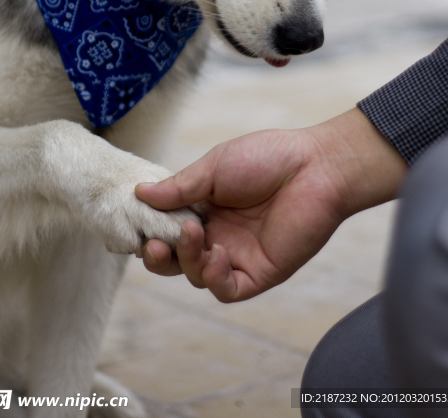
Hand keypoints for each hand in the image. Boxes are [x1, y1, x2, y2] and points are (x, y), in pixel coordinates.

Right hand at [135, 107, 406, 301]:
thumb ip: (180, 187)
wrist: (315, 166)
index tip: (131, 223)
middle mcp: (218, 233)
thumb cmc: (268, 157)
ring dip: (187, 259)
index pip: (166, 226)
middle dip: (158, 254)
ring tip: (194, 234)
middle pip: (175, 257)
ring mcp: (238, 255)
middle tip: (153, 242)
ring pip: (196, 275)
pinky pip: (227, 289)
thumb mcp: (214, 166)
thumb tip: (140, 194)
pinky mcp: (260, 272)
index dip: (148, 228)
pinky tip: (215, 257)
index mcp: (205, 206)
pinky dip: (214, 278)